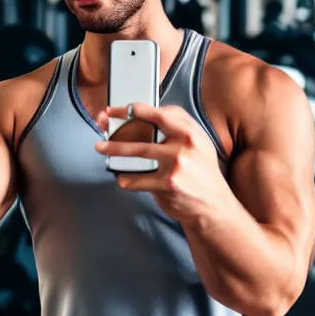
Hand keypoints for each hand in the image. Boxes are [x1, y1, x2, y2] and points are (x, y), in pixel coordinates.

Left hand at [95, 104, 228, 225]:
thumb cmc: (203, 172)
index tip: (120, 109)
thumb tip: (151, 114)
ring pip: (138, 152)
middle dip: (118, 126)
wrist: (214, 206)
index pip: (160, 113)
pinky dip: (126, 179)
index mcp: (190, 132)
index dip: (137, 109)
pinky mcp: (167, 185)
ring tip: (101, 147)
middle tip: (102, 123)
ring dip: (114, 148)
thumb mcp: (200, 143)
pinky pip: (139, 179)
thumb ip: (179, 127)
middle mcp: (184, 146)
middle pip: (144, 131)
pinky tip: (121, 178)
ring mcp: (176, 165)